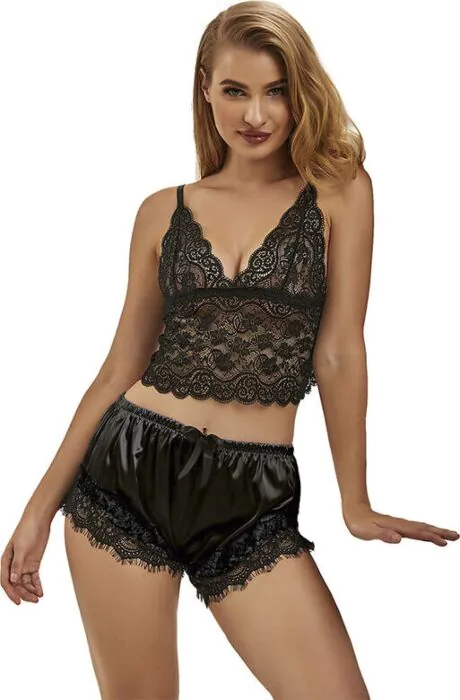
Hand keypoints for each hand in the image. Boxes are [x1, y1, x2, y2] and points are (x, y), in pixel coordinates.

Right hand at [0, 510, 50, 604]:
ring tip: (38, 597)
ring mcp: (24, 565)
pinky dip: (36, 585)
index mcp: (6, 561)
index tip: (18, 601)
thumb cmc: (26, 530)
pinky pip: (33, 578)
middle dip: (24, 593)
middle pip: (16, 584)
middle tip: (33, 600)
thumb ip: (17, 565)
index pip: (6, 581)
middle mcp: (13, 565)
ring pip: (25, 583)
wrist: (39, 520)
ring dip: (31, 591)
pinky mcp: (33, 563)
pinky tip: (40, 591)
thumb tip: (13, 580)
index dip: (11, 592)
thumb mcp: (21, 548)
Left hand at [342, 502, 459, 545]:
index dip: (431, 537)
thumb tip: (399, 539)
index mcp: (396, 527)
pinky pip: (416, 530)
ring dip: (437, 531)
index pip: (417, 532)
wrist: (353, 512)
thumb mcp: (368, 532)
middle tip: (457, 536)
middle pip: (424, 528)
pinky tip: (431, 534)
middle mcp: (401, 525)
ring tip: (451, 535)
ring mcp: (400, 525)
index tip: (444, 541)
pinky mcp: (398, 527)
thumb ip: (383, 535)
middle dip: (441, 532)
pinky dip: (427, 531)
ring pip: (422, 528)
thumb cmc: (359, 524)